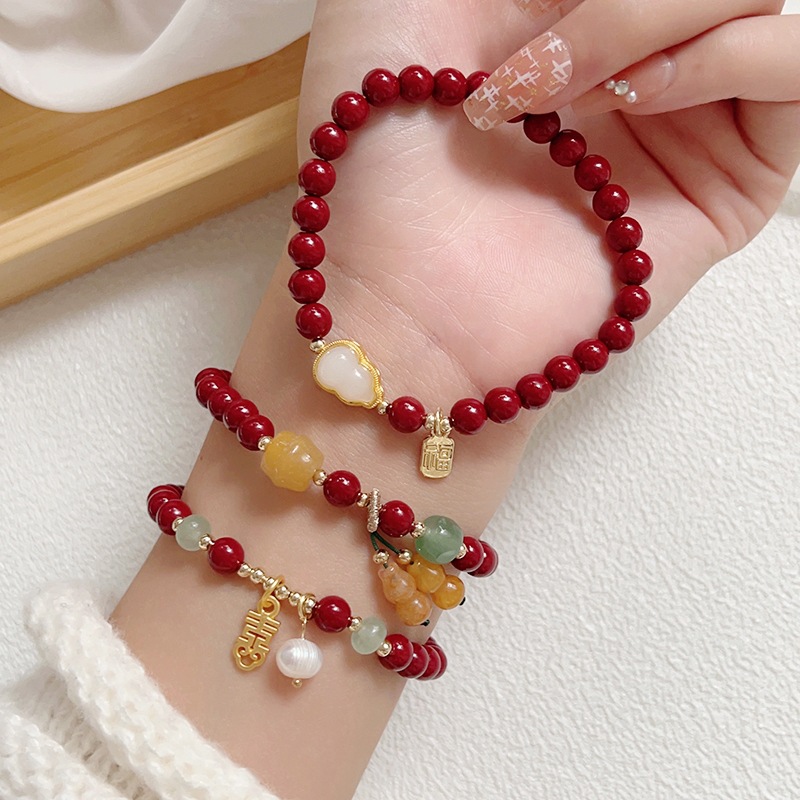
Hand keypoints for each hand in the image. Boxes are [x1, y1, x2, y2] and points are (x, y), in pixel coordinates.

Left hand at [299, 1, 797, 511]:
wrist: (397, 292)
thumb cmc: (375, 153)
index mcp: (560, 21)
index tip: (521, 15)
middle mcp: (630, 67)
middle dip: (617, 6)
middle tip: (534, 70)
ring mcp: (684, 122)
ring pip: (753, 2)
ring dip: (654, 21)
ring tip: (565, 95)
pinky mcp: (727, 182)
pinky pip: (790, 69)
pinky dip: (723, 56)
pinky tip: (635, 99)